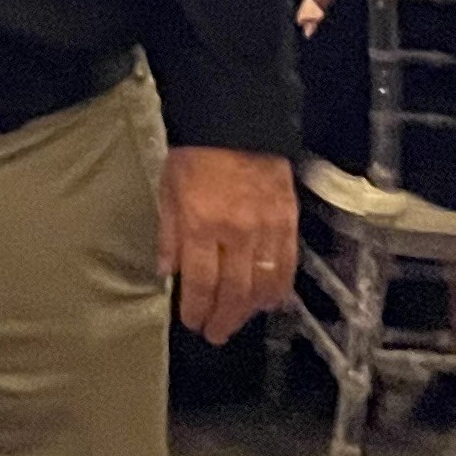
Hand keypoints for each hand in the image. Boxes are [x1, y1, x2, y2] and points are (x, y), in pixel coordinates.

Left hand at [159, 144, 296, 344]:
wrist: (236, 121)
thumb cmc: (195, 155)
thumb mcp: (168, 190)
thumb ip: (169, 234)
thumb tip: (166, 272)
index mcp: (201, 223)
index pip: (199, 281)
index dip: (196, 308)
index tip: (192, 322)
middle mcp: (236, 232)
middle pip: (233, 290)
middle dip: (223, 318)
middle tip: (215, 334)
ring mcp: (266, 228)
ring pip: (263, 283)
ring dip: (250, 310)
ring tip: (239, 321)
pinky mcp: (289, 220)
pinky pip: (287, 264)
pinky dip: (279, 287)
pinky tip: (270, 301)